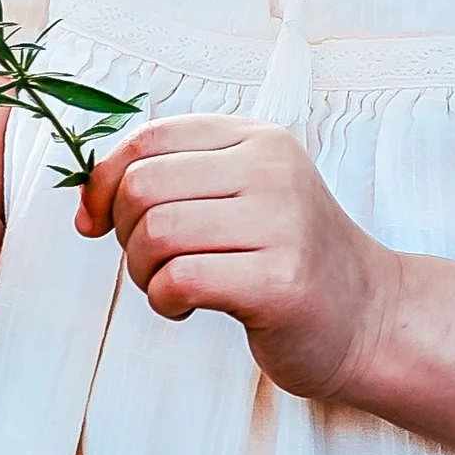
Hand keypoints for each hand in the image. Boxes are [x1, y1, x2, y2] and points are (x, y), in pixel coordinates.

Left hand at [76, 115, 390, 396]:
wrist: (367, 316)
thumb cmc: (287, 257)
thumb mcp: (243, 195)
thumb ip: (176, 180)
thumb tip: (86, 199)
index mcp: (258, 139)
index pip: (150, 138)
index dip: (104, 181)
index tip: (96, 220)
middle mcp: (272, 169)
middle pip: (143, 187)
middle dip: (124, 235)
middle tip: (151, 264)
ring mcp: (282, 223)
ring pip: (156, 234)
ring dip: (143, 273)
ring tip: (172, 287)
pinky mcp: (279, 281)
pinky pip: (180, 280)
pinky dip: (165, 301)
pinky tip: (188, 308)